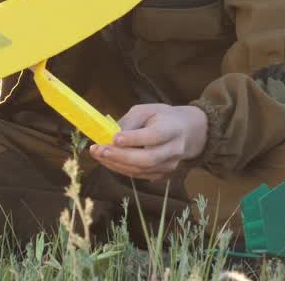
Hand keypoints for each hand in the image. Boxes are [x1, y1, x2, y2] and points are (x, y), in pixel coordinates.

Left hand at [88, 104, 207, 180]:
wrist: (187, 132)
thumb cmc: (162, 117)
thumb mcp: (147, 110)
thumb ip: (129, 121)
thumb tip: (109, 135)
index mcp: (172, 129)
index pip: (154, 136)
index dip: (134, 139)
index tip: (114, 138)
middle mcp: (174, 150)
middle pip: (148, 158)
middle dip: (120, 156)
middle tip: (99, 150)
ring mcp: (169, 165)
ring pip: (141, 169)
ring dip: (116, 163)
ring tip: (97, 153)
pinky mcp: (161, 174)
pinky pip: (138, 174)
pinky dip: (120, 168)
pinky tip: (106, 160)